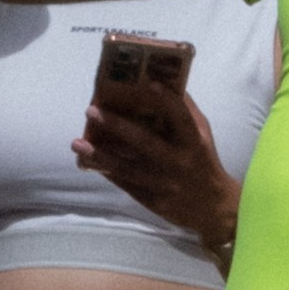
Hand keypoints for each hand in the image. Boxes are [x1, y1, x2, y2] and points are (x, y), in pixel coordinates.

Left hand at [75, 85, 238, 258]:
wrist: (211, 207)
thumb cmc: (203, 161)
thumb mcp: (202, 135)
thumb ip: (185, 112)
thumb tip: (166, 82)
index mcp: (194, 141)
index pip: (181, 117)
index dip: (167, 100)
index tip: (149, 83)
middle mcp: (178, 161)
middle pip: (145, 142)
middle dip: (116, 125)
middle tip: (91, 110)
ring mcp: (163, 183)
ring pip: (128, 167)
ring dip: (100, 154)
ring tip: (77, 143)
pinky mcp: (152, 200)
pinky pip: (125, 183)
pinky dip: (106, 171)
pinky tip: (88, 161)